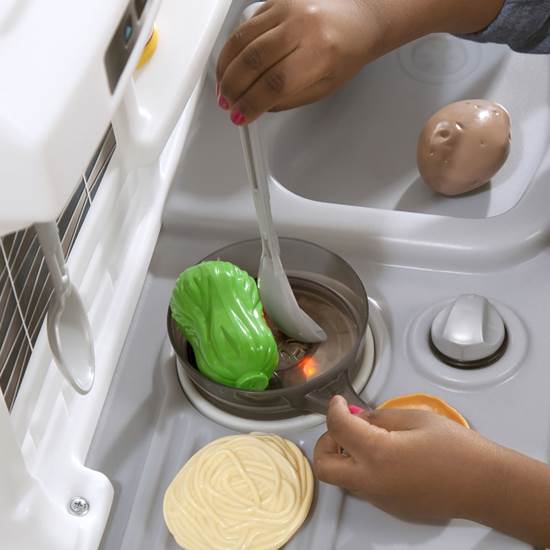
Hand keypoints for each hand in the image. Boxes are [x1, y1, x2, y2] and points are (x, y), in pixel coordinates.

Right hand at [216, 0, 504, 124]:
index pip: (274, 84)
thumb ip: (288, 99)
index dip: (251, 104)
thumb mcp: (324, 87)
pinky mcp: (275, 0)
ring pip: (242, 40)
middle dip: (233, 88)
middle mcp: (302, 25)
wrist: (361, 16)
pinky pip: (245, 26)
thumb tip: (256, 107)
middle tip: (227, 103)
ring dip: (226, 68)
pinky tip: (230, 65)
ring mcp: (287, 8)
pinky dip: (232, 48)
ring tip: (223, 87)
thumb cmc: (347, 51)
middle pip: (253, 61)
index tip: (240, 115)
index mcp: (320, 52)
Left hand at [314, 396, 549, 545]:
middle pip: (324, 467)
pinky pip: (363, 486)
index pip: (337, 428)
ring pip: (342, 478)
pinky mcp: (391, 508)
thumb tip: (359, 418)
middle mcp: (371, 482)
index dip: (333, 409)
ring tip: (367, 437)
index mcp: (377, 454)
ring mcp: (380, 499)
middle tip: (342, 427)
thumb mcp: (416, 418)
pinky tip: (385, 454)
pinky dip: (362, 468)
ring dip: (343, 456)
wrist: (486, 486)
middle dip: (324, 443)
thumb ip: (380, 417)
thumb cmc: (455, 447)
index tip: (339, 402)